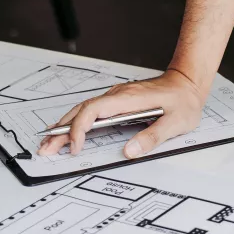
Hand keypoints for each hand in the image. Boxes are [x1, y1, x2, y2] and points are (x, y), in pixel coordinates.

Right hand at [37, 69, 207, 158]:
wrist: (188, 82)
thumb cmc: (183, 100)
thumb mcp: (175, 123)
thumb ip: (152, 138)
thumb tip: (129, 151)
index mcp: (128, 98)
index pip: (93, 110)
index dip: (80, 128)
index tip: (76, 146)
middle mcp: (117, 95)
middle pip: (81, 110)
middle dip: (61, 130)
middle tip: (46, 149)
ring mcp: (116, 97)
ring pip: (83, 110)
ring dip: (65, 126)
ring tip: (49, 143)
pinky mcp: (117, 101)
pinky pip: (90, 110)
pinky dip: (76, 121)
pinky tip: (68, 131)